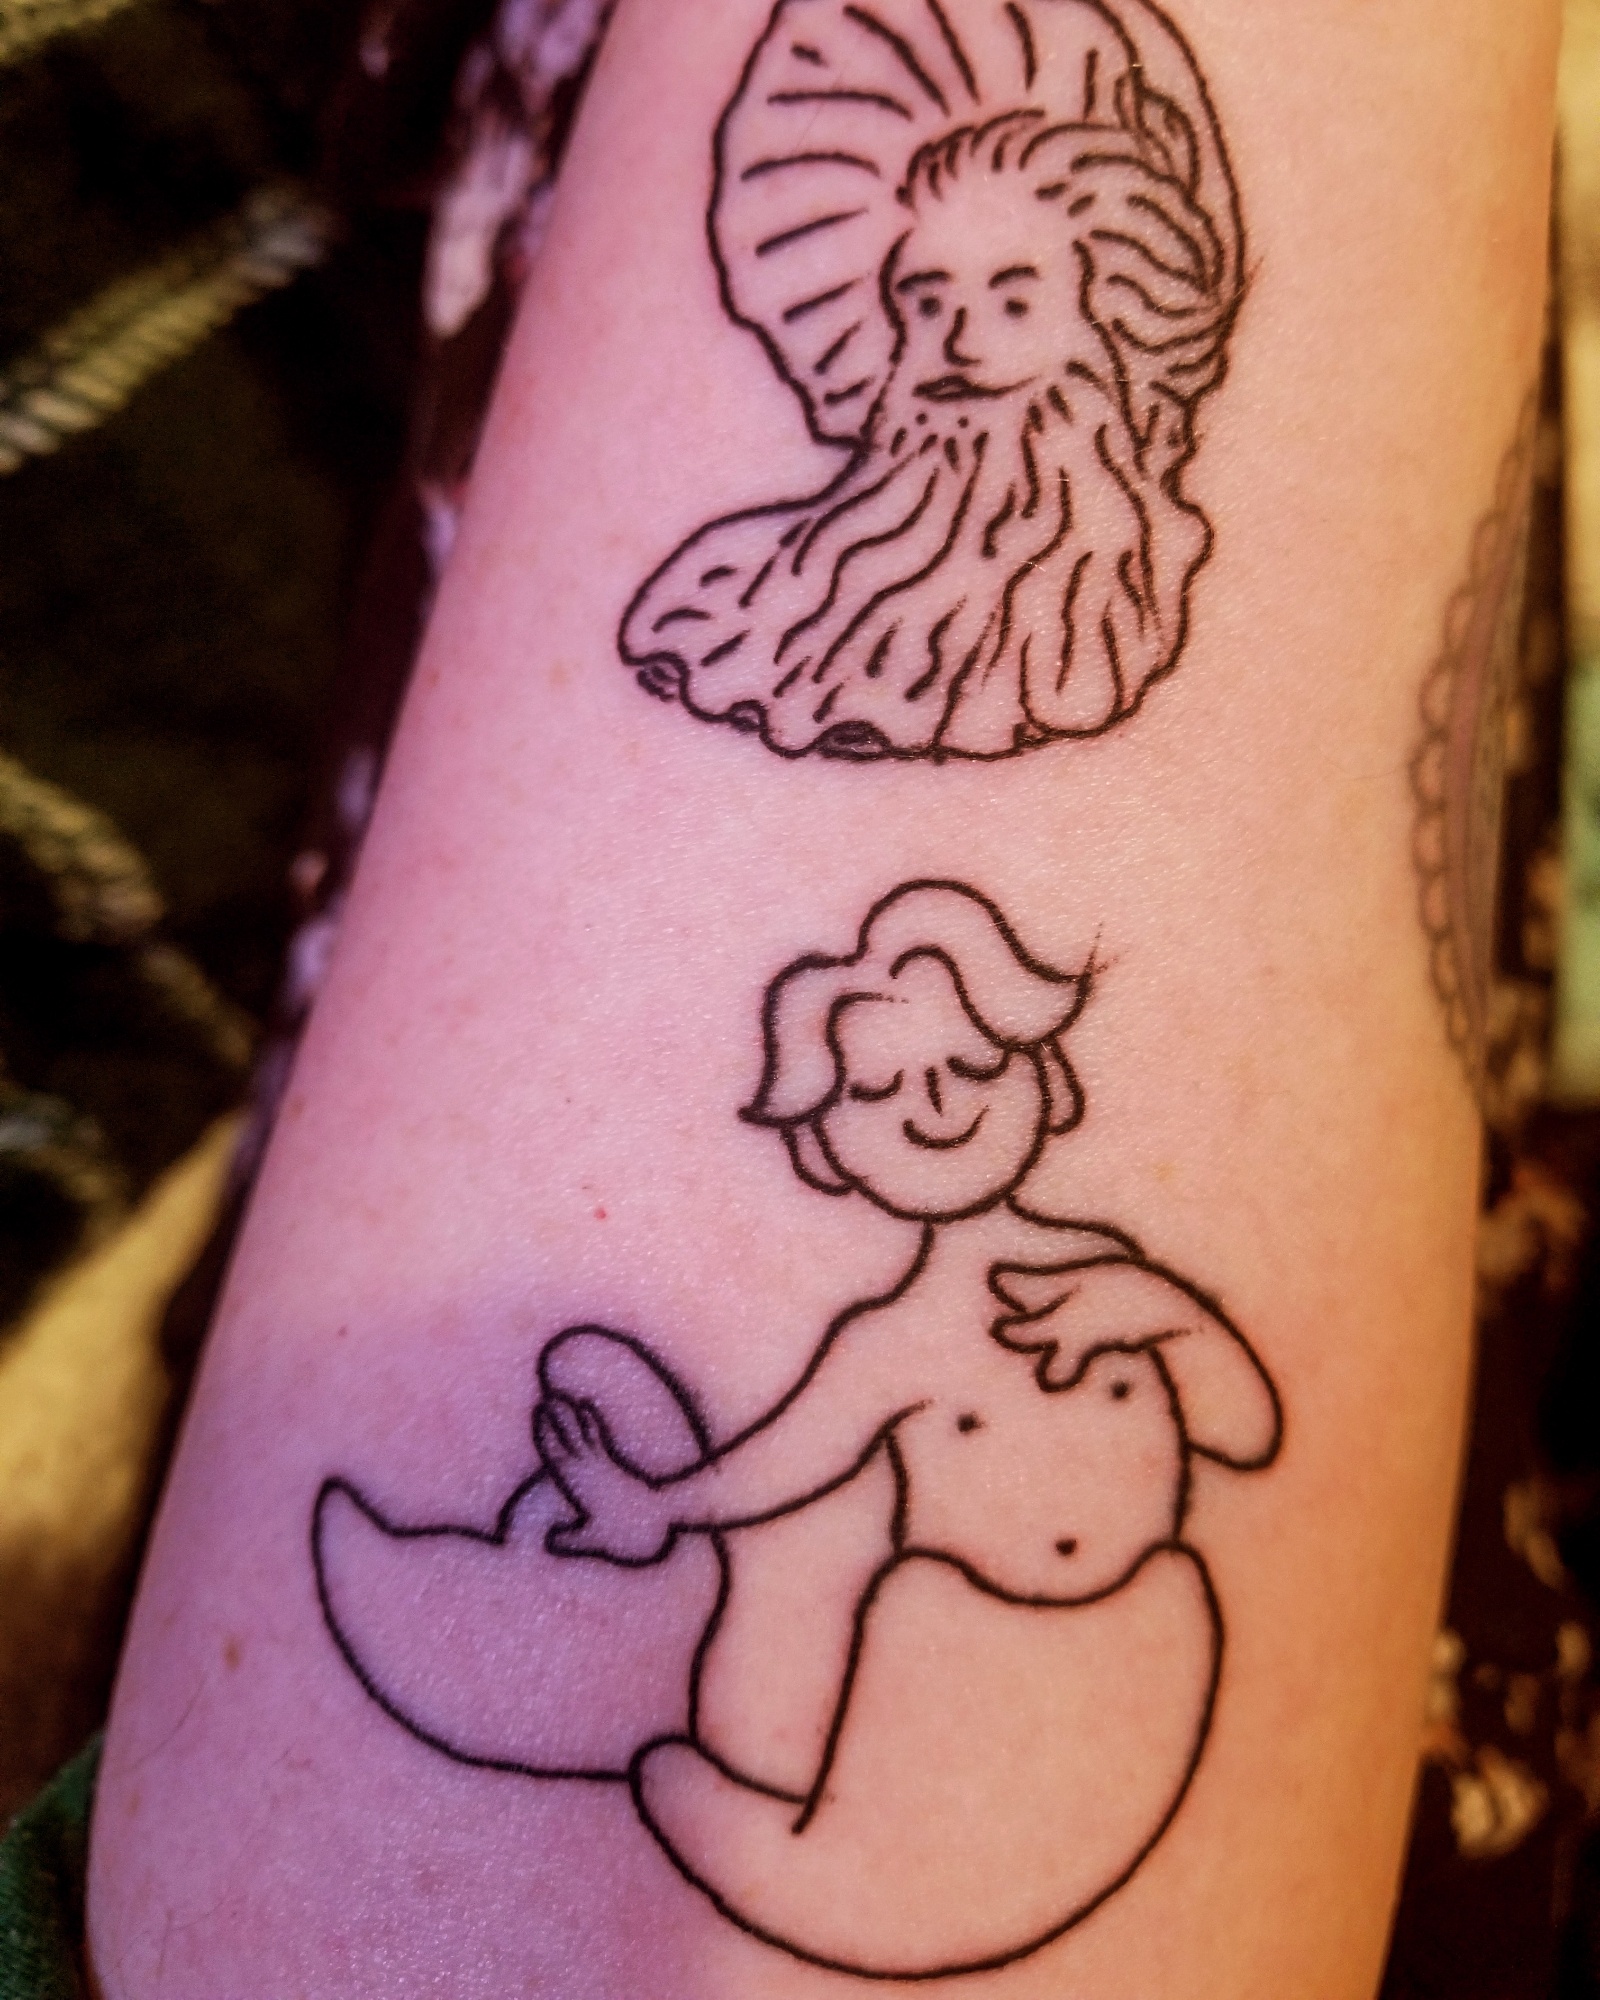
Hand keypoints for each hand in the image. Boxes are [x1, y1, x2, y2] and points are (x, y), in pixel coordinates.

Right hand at [534, 1394, 674, 1563]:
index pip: (558, 1455)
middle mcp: (592, 1469)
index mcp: (582, 1484)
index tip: (539, 1412)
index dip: (547, 1434)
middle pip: (570, 1439)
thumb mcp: (594, 1540)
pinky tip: (587, 1410)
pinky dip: (590, 1424)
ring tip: (564, 1398)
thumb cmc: (626, 1533)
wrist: (662, 1520)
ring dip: (572, 1417)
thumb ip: (570, 1540)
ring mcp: (604, 1465)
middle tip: (548, 1399)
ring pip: (583, 1435)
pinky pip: (597, 1439)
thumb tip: (548, 1540)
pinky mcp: (614, 1467)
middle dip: (559, 1420)